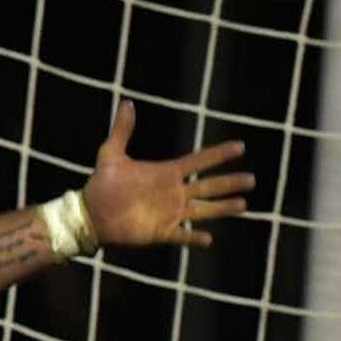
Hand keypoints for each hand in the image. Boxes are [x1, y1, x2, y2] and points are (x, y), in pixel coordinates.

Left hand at [81, 101, 253, 248]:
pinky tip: (210, 238)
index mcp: (166, 173)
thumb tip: (127, 102)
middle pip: (208, 186)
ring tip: (243, 205)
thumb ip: (122, 130)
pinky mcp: (159, 233)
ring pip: (203, 210)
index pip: (199, 161)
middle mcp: (173, 193)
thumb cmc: (101, 186)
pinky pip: (181, 235)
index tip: (241, 146)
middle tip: (252, 180)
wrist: (88, 214)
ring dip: (222, 208)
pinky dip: (194, 237)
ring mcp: (168, 213)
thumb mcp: (111, 154)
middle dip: (230, 183)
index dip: (219, 154)